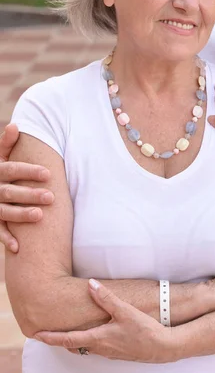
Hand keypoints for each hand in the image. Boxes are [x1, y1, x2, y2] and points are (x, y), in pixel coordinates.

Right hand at [0, 124, 53, 251]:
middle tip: (51, 197)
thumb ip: (7, 143)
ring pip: (4, 211)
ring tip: (40, 216)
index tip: (48, 173)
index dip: (29, 171)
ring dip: (20, 214)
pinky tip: (19, 247)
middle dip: (30, 194)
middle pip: (10, 192)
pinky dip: (6, 239)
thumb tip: (15, 125)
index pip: (12, 169)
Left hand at [35, 279, 179, 363]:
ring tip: (67, 330)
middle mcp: (100, 348)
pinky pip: (97, 348)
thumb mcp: (124, 311)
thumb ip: (106, 298)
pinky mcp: (117, 352)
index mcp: (98, 338)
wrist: (162, 348)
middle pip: (74, 345)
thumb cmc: (144, 330)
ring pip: (85, 347)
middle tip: (48, 331)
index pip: (68, 339)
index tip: (37, 334)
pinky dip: (88, 340)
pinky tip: (94, 332)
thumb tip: (91, 285)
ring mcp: (109, 352)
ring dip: (74, 340)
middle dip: (60, 339)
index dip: (51, 337)